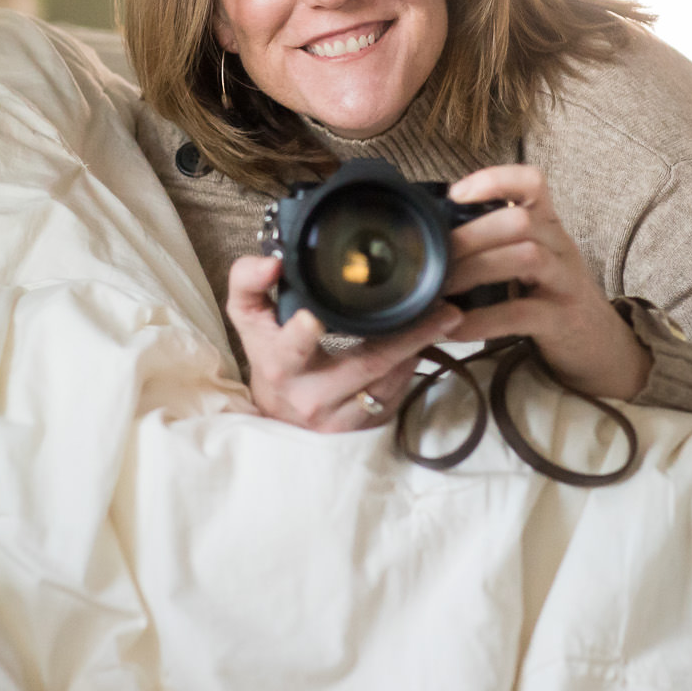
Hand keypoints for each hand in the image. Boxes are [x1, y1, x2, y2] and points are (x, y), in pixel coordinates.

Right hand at [223, 254, 461, 431]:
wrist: (279, 416)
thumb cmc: (269, 357)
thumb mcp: (249, 320)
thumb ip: (248, 283)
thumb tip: (271, 262)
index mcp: (280, 365)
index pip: (291, 350)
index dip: (303, 335)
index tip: (316, 319)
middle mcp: (310, 396)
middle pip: (365, 364)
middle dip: (408, 336)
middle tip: (443, 309)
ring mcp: (339, 418)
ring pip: (388, 381)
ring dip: (418, 348)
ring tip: (443, 318)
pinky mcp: (361, 428)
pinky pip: (395, 395)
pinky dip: (412, 367)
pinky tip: (424, 346)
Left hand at [442, 165, 650, 400]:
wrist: (599, 344)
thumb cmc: (550, 296)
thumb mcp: (531, 259)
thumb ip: (497, 241)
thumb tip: (436, 237)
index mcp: (548, 226)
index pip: (532, 182)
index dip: (495, 180)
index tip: (455, 194)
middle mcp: (560, 246)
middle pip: (520, 222)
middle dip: (471, 235)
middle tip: (434, 256)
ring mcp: (565, 282)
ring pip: (527, 257)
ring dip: (477, 269)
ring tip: (441, 288)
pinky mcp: (562, 320)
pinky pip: (522, 314)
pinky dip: (484, 320)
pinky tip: (455, 328)